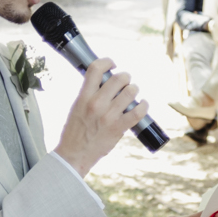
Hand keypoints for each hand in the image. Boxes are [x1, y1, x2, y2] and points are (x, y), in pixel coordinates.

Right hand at [52, 57, 144, 177]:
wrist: (74, 154)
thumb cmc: (75, 131)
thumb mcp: (76, 107)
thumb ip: (88, 93)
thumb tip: (103, 81)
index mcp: (84, 97)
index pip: (96, 69)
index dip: (107, 62)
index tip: (112, 64)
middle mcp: (96, 104)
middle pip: (118, 78)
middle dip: (125, 77)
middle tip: (125, 81)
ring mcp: (108, 116)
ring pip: (130, 92)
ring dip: (134, 89)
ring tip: (132, 92)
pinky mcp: (118, 128)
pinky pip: (138, 112)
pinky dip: (144, 105)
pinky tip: (142, 104)